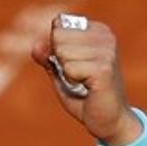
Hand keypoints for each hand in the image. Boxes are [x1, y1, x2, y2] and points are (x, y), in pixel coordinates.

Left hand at [31, 14, 142, 145]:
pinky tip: (89, 89)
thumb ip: (48, 56)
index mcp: (98, 31)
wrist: (110, 121)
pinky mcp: (104, 69)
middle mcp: (105, 37)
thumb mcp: (61, 72)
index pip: (58, 25)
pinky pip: (69, 68)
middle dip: (60, 60)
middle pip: (58, 37)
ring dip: (67, 74)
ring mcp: (107, 52)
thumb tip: (36, 46)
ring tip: (84, 83)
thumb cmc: (86, 96)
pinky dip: (72, 82)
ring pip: (62, 53)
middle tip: (79, 76)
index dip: (57, 48)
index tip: (74, 64)